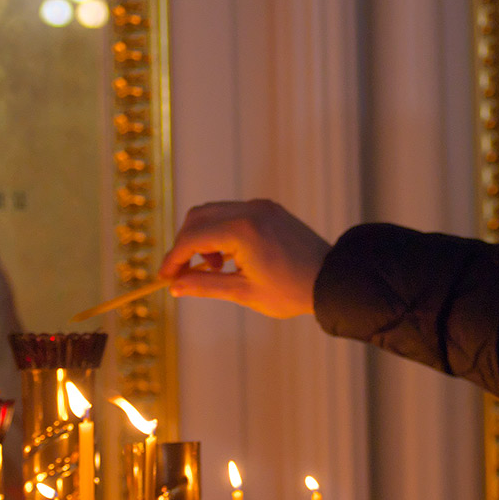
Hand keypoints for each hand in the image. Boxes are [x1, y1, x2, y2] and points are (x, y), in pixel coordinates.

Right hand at [159, 199, 331, 318]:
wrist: (334, 279)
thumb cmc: (292, 291)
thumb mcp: (244, 293)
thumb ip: (205, 285)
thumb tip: (174, 286)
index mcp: (242, 230)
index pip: (192, 238)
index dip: (173, 258)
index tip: (164, 278)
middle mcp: (250, 210)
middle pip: (198, 217)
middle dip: (185, 245)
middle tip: (185, 274)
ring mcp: (261, 206)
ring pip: (214, 213)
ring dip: (203, 238)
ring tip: (215, 269)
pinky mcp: (269, 209)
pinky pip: (233, 214)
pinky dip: (221, 232)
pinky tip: (230, 259)